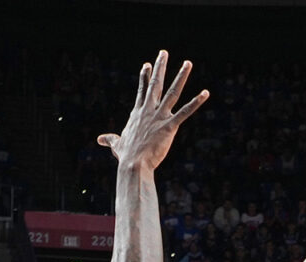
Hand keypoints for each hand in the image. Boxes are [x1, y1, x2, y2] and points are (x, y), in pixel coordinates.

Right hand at [98, 51, 208, 171]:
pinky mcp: (169, 126)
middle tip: (164, 52)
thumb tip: (99, 139)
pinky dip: (196, 102)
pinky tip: (205, 93)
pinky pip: (185, 112)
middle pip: (155, 84)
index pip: (142, 91)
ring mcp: (159, 117)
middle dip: (160, 67)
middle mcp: (148, 111)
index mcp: (138, 114)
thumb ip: (110, 139)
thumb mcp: (117, 144)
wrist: (133, 165)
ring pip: (172, 92)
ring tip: (188, 63)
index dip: (144, 77)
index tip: (147, 64)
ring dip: (181, 76)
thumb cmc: (126, 156)